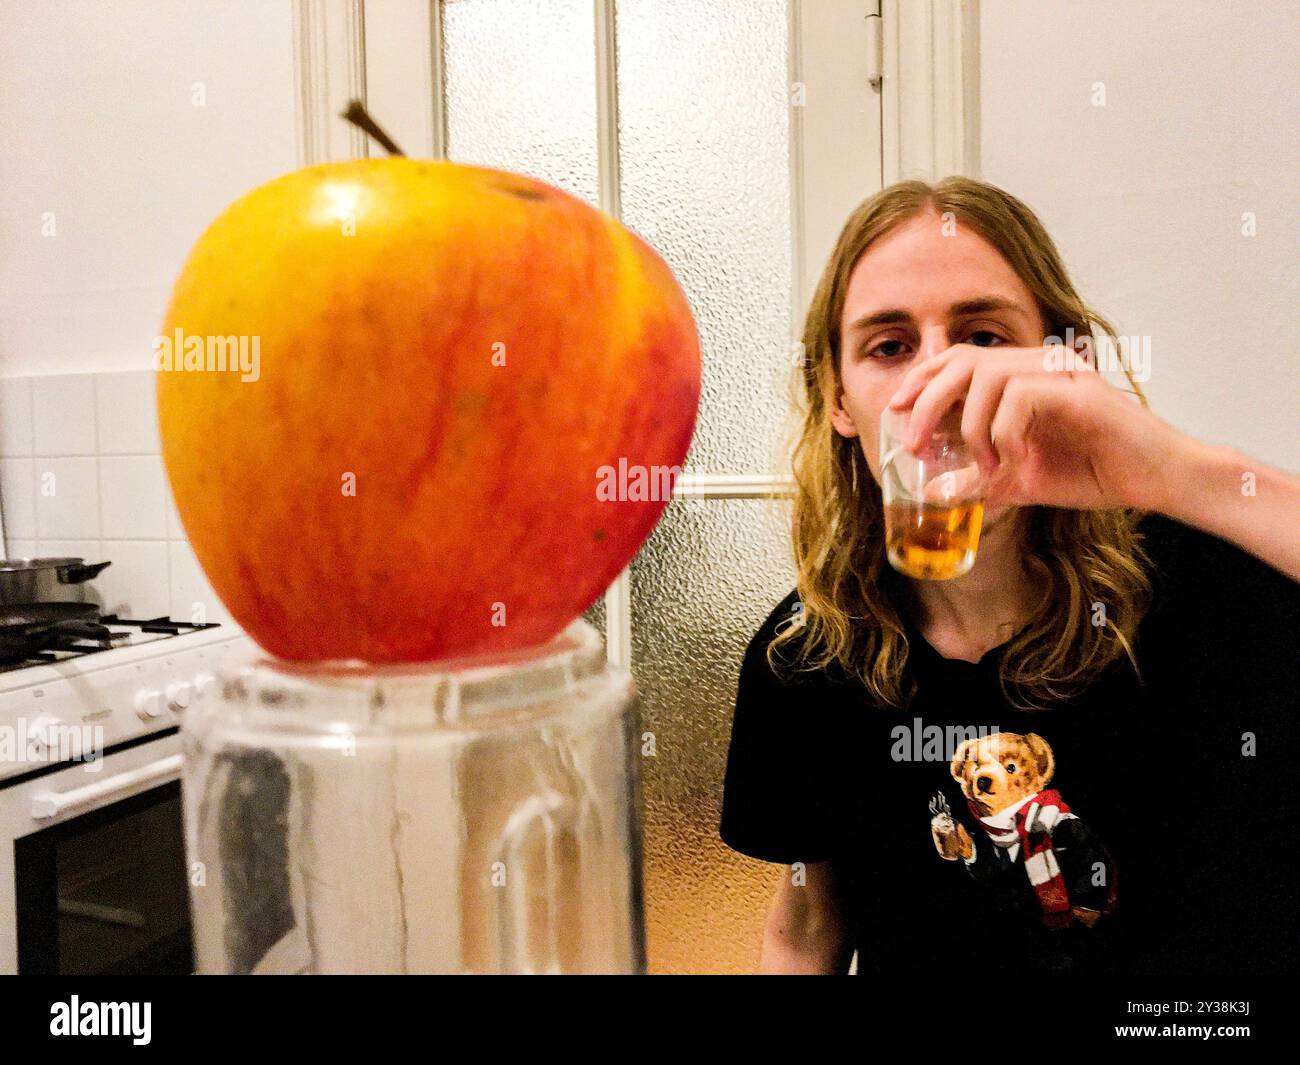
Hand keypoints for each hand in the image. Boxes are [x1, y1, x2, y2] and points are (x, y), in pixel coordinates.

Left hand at [887, 342, 1187, 510]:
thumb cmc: (1098, 473)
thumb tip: (933, 493)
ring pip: (987, 376)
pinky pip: (1019, 398)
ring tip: (984, 467)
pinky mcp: (1079, 391)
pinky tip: (1014, 463)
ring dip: (970, 427)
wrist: (1159, 481)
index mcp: (1024, 378)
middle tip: (913, 442)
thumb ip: (981, 481)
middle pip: (963, 360)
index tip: (895, 410)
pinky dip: (1004, 435)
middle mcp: (1039, 365)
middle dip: (927, 400)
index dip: (922, 379)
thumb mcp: (1023, 481)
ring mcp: (1061, 373)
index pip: (960, 360)